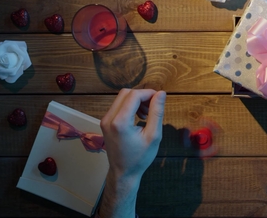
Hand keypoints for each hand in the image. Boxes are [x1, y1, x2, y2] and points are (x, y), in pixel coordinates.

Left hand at [98, 88, 165, 217]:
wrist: (123, 173)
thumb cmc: (140, 157)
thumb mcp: (154, 136)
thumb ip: (157, 113)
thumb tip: (161, 93)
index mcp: (120, 122)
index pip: (134, 95)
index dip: (149, 93)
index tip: (160, 100)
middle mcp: (109, 118)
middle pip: (126, 93)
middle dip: (142, 96)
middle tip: (154, 107)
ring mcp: (105, 120)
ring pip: (121, 98)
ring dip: (136, 100)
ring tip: (147, 114)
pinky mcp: (105, 122)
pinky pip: (118, 106)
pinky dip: (130, 106)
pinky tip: (138, 117)